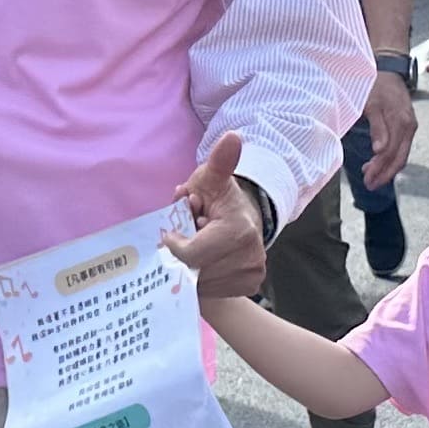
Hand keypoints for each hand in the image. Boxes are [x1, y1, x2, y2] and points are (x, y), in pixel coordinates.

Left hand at [165, 133, 269, 299]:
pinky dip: (203, 277)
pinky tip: (209, 260)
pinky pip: (211, 290)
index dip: (176, 242)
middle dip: (185, 252)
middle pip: (194, 269)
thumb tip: (232, 138)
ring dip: (192, 266)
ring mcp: (253, 274)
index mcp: (239, 229)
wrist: (241, 220)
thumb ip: (219, 162)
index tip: (178, 229)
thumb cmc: (217, 199)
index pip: (190, 253)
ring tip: (201, 245)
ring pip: (200, 282)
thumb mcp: (211, 179)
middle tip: (193, 234)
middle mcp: (251, 256)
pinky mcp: (251, 286)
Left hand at [362, 70, 417, 186]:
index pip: (391, 153)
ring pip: (401, 155)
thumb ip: (377, 127)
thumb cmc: (376, 85)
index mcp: (401, 122)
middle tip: (369, 185)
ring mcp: (409, 127)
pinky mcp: (406, 126)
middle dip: (384, 174)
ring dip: (386, 169)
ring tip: (371, 178)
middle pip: (399, 158)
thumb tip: (379, 150)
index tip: (367, 178)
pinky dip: (390, 158)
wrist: (387, 70)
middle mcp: (409, 126)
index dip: (379, 168)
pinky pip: (401, 148)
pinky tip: (377, 163)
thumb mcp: (371, 104)